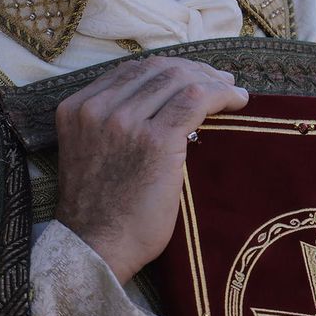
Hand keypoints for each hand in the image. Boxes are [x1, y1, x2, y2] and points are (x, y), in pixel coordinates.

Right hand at [53, 56, 248, 284]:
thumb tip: (161, 104)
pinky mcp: (155, 140)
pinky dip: (221, 94)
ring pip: (179, 79)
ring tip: (233, 91)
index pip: (132, 70)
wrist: (97, 248)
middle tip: (221, 80)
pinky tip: (238, 100)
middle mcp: (98, 108)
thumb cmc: (101, 210)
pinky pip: (196, 99)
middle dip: (195, 70)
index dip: (169, 68)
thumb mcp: (91, 151)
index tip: (194, 76)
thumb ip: (111, 123)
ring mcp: (124, 122)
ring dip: (212, 81)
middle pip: (158, 69)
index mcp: (78, 108)